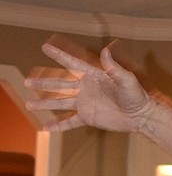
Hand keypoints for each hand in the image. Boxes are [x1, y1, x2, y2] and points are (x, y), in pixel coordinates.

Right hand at [25, 37, 155, 132]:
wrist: (140, 115)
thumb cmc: (137, 95)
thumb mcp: (126, 79)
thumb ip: (114, 67)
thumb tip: (106, 51)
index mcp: (93, 75)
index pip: (72, 63)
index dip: (59, 55)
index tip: (45, 47)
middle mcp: (86, 88)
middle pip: (60, 84)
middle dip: (44, 82)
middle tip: (27, 81)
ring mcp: (85, 103)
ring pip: (60, 102)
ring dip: (45, 103)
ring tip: (29, 104)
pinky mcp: (88, 117)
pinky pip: (70, 121)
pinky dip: (58, 125)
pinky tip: (46, 128)